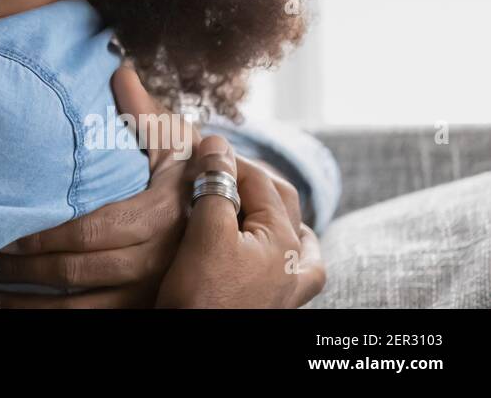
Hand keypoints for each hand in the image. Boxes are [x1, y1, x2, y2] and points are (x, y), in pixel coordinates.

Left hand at [0, 64, 309, 307]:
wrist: (236, 228)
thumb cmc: (193, 179)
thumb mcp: (174, 145)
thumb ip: (143, 111)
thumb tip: (119, 65)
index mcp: (160, 214)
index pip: (93, 230)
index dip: (45, 235)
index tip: (5, 232)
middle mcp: (158, 260)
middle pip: (79, 271)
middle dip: (24, 269)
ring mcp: (153, 293)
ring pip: (81, 308)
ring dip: (28, 305)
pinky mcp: (148, 312)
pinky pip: (93, 326)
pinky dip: (50, 322)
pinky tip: (16, 317)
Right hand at [156, 135, 325, 307]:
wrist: (195, 348)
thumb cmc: (203, 296)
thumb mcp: (206, 232)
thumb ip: (216, 185)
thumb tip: (217, 143)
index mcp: (283, 239)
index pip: (259, 180)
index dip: (228, 159)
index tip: (200, 147)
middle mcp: (295, 262)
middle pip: (282, 202)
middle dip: (251, 179)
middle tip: (216, 167)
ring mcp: (290, 286)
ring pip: (294, 235)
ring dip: (272, 211)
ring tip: (248, 201)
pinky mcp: (276, 303)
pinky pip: (294, 266)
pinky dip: (282, 246)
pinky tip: (267, 248)